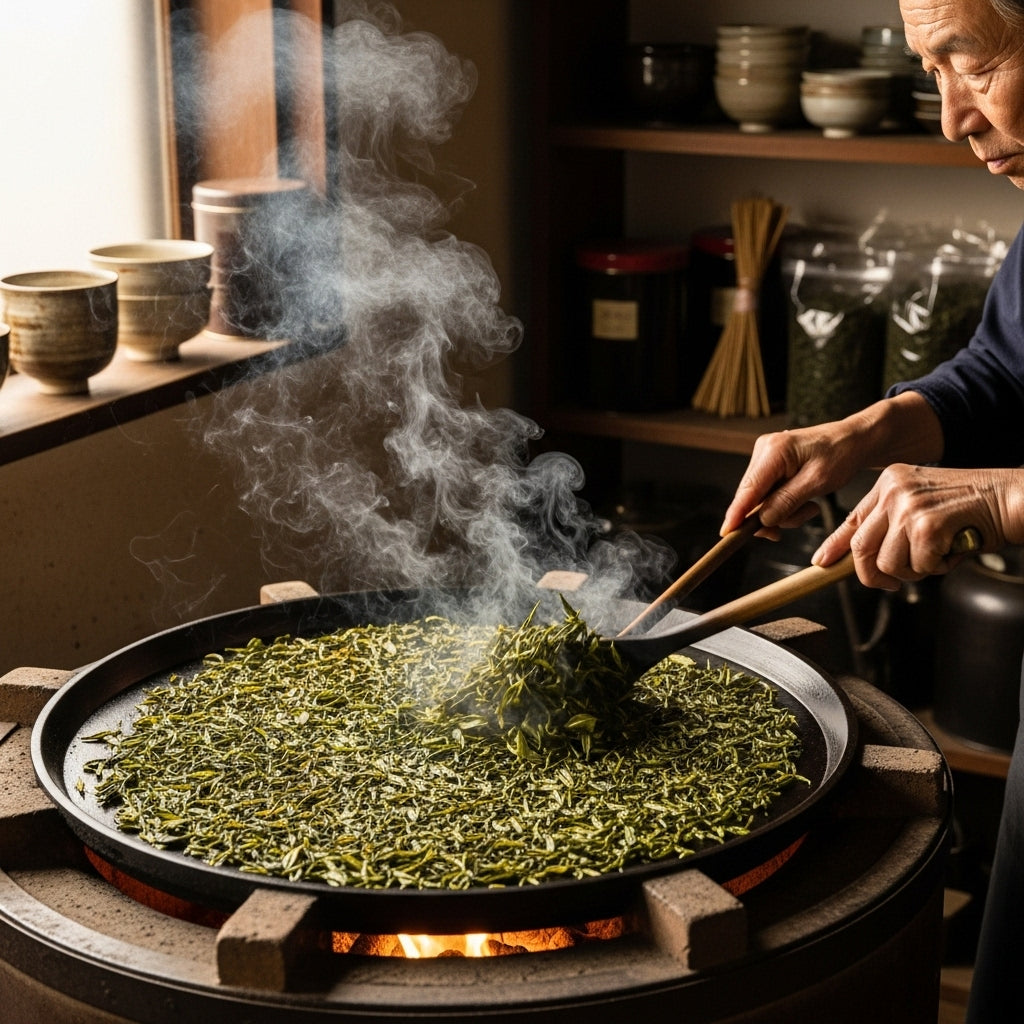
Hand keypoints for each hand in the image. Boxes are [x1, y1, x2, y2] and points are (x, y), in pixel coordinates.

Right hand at [721, 419, 869, 538]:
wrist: (853, 440)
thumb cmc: (841, 455)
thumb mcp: (818, 482)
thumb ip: (787, 501)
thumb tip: (763, 520)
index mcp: (774, 451)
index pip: (749, 489)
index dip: (737, 513)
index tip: (727, 533)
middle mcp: (763, 451)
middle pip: (752, 497)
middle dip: (774, 515)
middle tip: (806, 515)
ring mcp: (764, 457)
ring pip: (760, 500)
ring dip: (782, 511)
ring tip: (810, 506)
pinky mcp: (768, 465)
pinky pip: (767, 494)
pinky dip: (782, 504)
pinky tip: (802, 500)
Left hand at [813, 464, 1023, 589]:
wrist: (1013, 498)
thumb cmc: (975, 508)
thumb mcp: (924, 507)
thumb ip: (893, 526)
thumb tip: (864, 559)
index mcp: (890, 482)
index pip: (853, 519)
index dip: (835, 546)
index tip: (822, 562)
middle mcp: (894, 489)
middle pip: (861, 547)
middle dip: (874, 575)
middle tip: (892, 582)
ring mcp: (908, 505)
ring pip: (887, 563)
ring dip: (913, 572)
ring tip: (937, 555)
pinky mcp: (926, 524)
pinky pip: (917, 566)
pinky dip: (936, 568)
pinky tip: (952, 550)